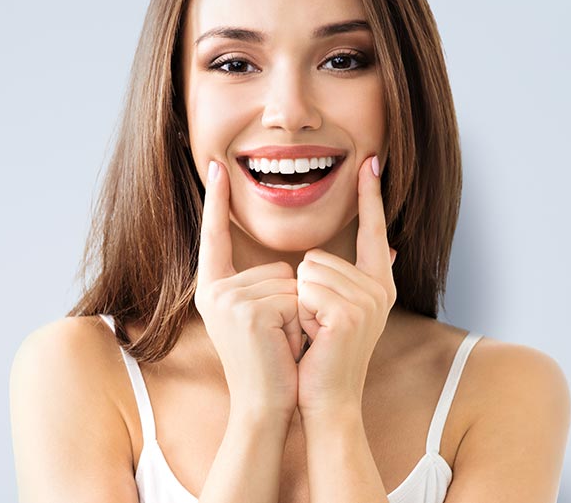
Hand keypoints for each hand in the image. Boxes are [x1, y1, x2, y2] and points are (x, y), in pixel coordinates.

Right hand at [193, 160, 304, 419]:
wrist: (265, 405)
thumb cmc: (274, 362)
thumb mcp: (272, 315)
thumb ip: (283, 283)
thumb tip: (357, 252)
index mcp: (214, 288)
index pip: (214, 236)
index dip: (216, 201)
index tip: (215, 166)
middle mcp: (213, 290)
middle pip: (278, 266)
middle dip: (293, 301)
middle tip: (277, 337)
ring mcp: (227, 299)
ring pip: (290, 283)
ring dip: (299, 314)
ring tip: (280, 343)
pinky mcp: (246, 310)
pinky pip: (295, 298)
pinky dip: (300, 323)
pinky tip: (282, 345)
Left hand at [295, 155, 397, 415]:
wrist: (325, 400)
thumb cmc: (322, 356)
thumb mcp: (339, 311)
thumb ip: (357, 277)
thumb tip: (392, 246)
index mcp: (378, 284)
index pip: (374, 230)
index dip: (371, 195)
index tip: (371, 160)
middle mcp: (379, 289)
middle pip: (317, 255)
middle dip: (303, 290)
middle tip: (316, 327)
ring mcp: (368, 301)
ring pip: (307, 270)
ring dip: (299, 303)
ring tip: (314, 333)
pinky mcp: (349, 313)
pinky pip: (305, 288)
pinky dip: (299, 313)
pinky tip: (313, 338)